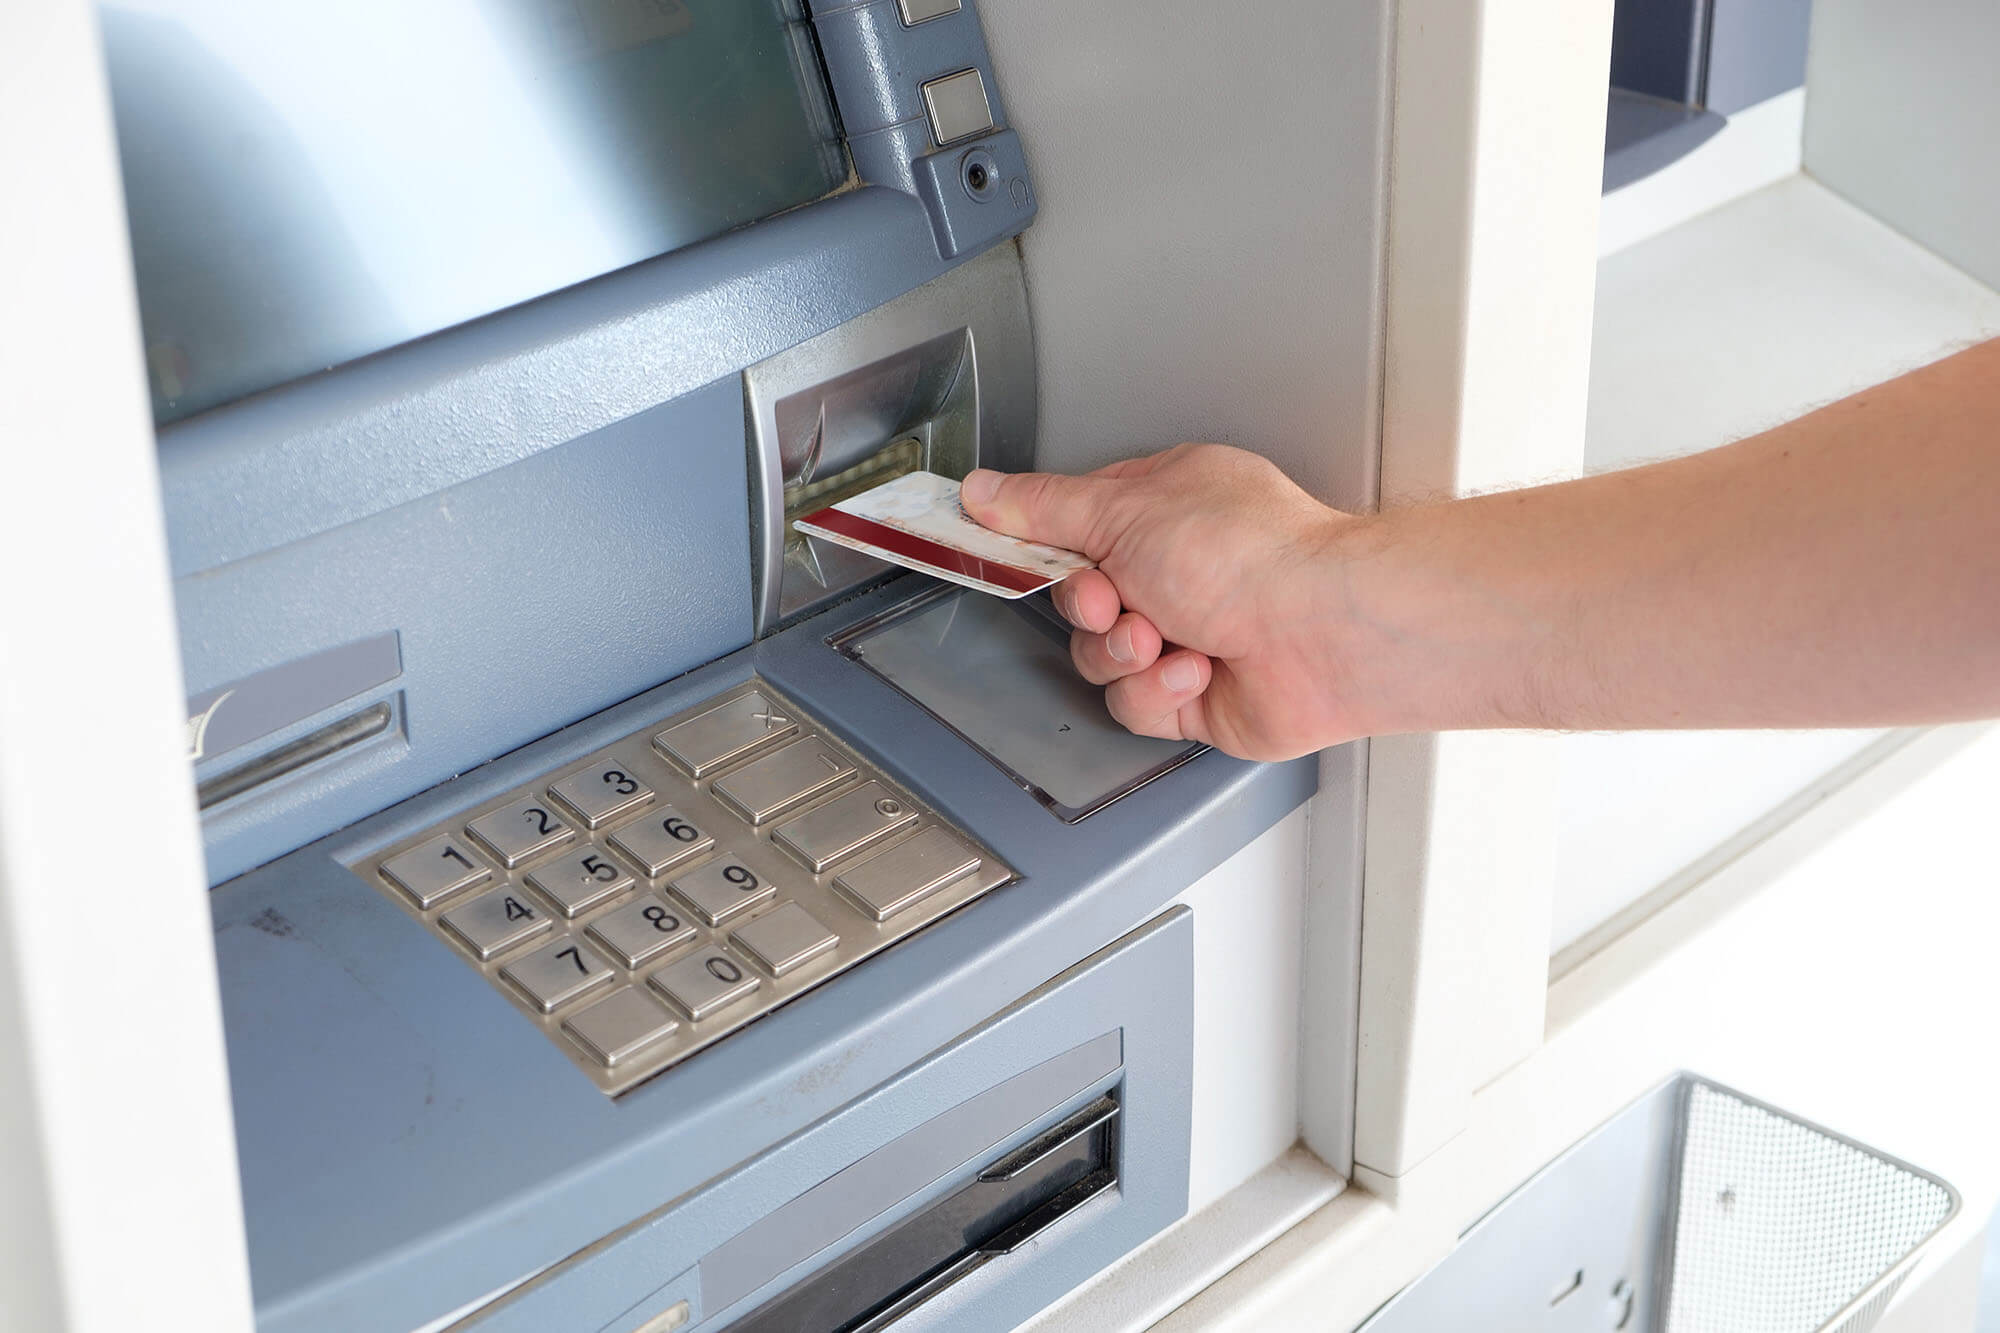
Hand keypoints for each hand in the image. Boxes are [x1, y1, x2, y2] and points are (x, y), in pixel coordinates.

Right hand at [960, 444, 1355, 759]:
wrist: (1321, 632)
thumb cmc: (1253, 555)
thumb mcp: (1125, 510)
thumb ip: (1045, 507)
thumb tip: (986, 491)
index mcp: (1163, 505)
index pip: (1071, 523)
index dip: (1036, 543)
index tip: (1001, 550)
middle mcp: (1176, 568)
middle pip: (1078, 599)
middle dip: (1087, 606)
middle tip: (1111, 598)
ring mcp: (1187, 631)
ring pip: (1100, 657)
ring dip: (1125, 651)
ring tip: (1166, 635)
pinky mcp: (1194, 695)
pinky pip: (1134, 703)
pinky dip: (1159, 689)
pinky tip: (1198, 668)